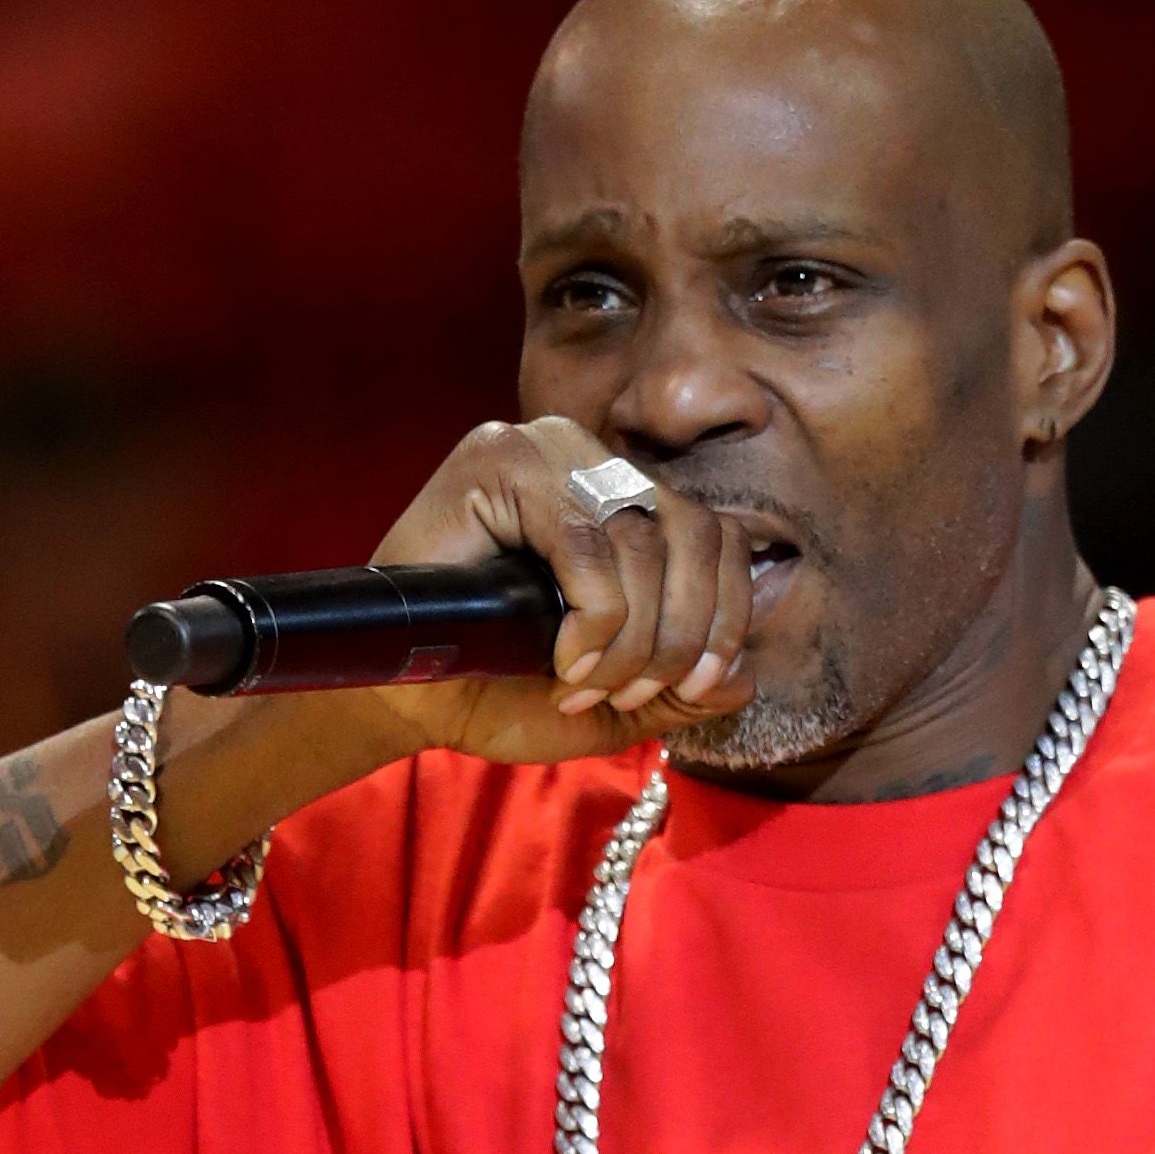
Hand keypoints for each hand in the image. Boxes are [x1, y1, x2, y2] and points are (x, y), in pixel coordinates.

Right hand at [365, 416, 755, 763]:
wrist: (408, 698)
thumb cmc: (504, 690)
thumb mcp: (618, 702)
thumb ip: (685, 688)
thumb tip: (745, 679)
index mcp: (632, 501)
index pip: (720, 536)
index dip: (727, 616)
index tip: (700, 686)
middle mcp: (596, 461)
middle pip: (694, 533)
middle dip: (681, 635)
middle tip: (632, 695)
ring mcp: (548, 450)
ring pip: (642, 539)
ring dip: (631, 637)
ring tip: (586, 686)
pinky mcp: (499, 459)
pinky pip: (585, 538)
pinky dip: (593, 615)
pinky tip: (564, 660)